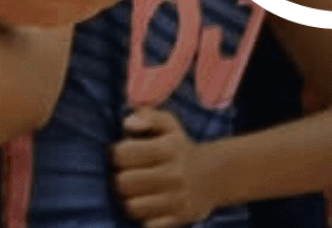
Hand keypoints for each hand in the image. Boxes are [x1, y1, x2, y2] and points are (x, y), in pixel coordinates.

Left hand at [112, 108, 215, 227]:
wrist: (214, 176)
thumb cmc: (179, 147)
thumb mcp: (168, 124)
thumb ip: (146, 115)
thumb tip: (128, 124)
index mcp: (167, 149)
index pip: (122, 153)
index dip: (117, 154)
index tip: (124, 156)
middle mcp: (174, 175)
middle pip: (123, 183)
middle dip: (121, 179)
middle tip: (129, 176)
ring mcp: (178, 199)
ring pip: (132, 207)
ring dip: (130, 200)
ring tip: (137, 192)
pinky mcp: (181, 218)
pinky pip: (149, 225)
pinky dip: (145, 218)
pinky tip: (149, 206)